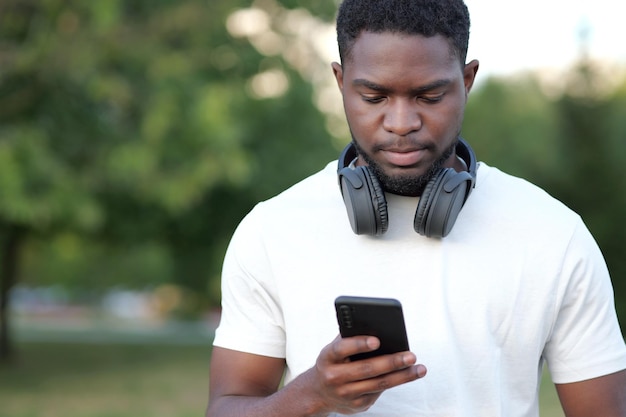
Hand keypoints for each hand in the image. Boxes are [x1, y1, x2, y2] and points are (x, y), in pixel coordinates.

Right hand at [298, 334, 426, 414]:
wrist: (319, 392)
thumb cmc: (334, 361)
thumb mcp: (334, 348)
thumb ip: (351, 337)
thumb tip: (379, 327)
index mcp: (328, 356)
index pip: (342, 348)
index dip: (359, 344)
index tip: (377, 340)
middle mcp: (334, 376)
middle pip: (367, 369)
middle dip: (391, 362)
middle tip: (411, 356)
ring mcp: (346, 393)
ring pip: (378, 384)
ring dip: (402, 376)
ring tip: (419, 368)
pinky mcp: (357, 405)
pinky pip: (379, 392)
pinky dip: (395, 382)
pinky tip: (407, 375)